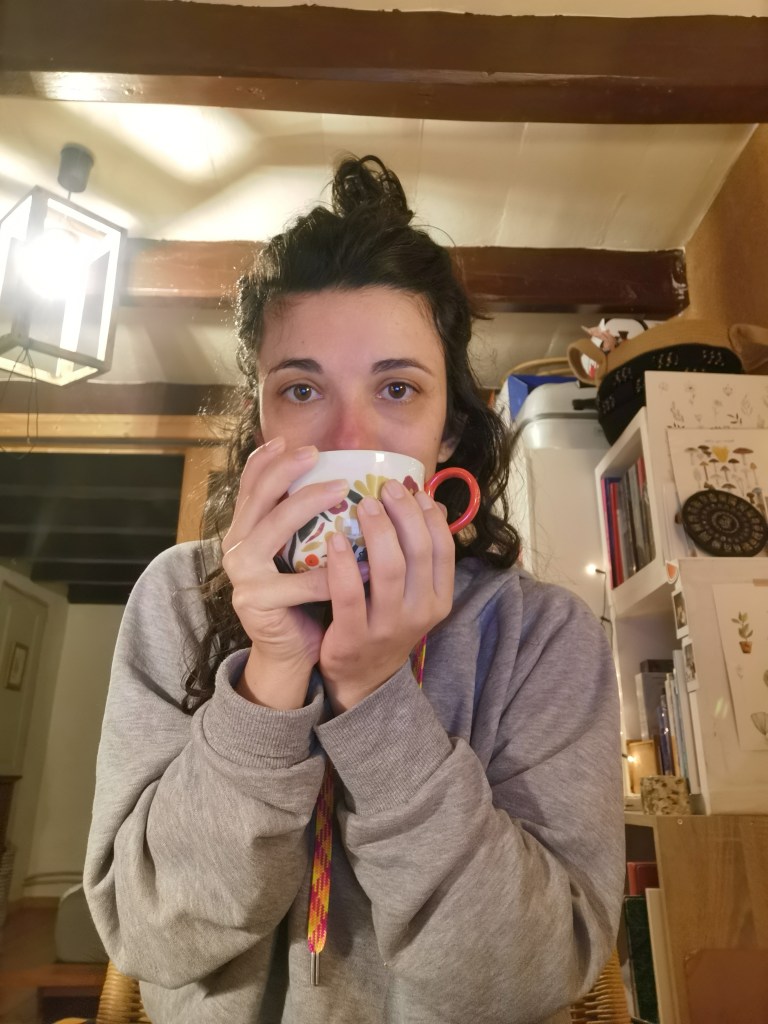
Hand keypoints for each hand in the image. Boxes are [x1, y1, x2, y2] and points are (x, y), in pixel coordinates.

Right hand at [222, 439, 348, 708]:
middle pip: (259, 500)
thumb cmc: (303, 595)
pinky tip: (357, 560)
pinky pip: (297, 583)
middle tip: (315, 453)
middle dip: (287, 472)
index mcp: (244, 531)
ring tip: (340, 490)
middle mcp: (236, 548)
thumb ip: (308, 521)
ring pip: (273, 530)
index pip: (249, 486)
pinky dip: (328, 572)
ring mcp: (243, 576)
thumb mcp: (302, 551)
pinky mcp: (256, 602)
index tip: (289, 440)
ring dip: (306, 505)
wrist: (290, 649)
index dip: (264, 460)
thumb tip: (343, 475)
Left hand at [318, 480, 454, 713]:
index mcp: (439, 598)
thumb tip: (428, 501)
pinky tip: (334, 539)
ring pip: (390, 569)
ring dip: (377, 531)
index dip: (429, 515)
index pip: (444, 548)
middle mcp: (421, 612)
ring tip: (363, 504)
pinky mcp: (355, 637)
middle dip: (404, 513)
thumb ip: (420, 553)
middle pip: (419, 552)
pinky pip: (350, 595)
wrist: (362, 678)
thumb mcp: (413, 592)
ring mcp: (389, 626)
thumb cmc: (385, 620)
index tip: (412, 489)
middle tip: (385, 488)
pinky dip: (343, 563)